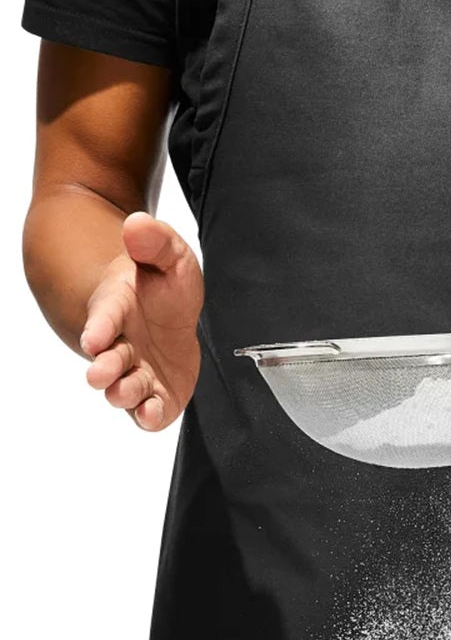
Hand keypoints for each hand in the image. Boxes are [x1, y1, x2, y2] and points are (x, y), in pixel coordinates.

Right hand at [82, 213, 203, 430]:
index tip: (94, 337)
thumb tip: (138, 223)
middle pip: (108, 359)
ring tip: (125, 393)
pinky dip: (150, 415)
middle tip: (102, 373)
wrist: (167, 311)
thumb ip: (154, 241)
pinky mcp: (157, 391)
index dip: (99, 327)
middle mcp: (122, 344)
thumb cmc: (159, 285)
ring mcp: (137, 370)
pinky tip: (153, 415)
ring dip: (124, 392)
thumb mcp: (168, 254)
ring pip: (125, 387)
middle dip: (104, 367)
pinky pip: (149, 409)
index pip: (104, 317)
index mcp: (118, 308)